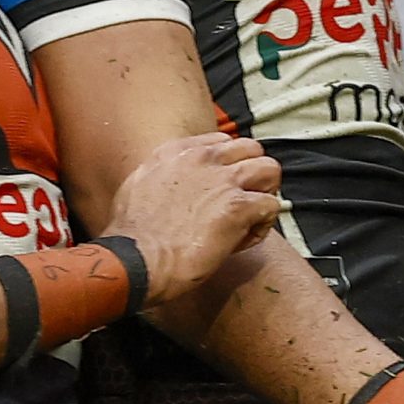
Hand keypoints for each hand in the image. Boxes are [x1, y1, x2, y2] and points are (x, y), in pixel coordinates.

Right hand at [105, 133, 284, 307]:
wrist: (135, 260)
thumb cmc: (131, 236)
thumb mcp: (137, 186)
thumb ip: (160, 176)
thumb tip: (168, 185)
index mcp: (176, 151)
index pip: (222, 142)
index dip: (226, 167)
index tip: (218, 191)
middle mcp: (203, 158)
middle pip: (252, 149)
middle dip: (253, 175)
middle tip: (243, 202)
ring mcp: (223, 180)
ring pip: (271, 169)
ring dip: (265, 194)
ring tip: (250, 218)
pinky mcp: (238, 207)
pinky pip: (272, 206)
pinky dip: (263, 225)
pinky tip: (244, 241)